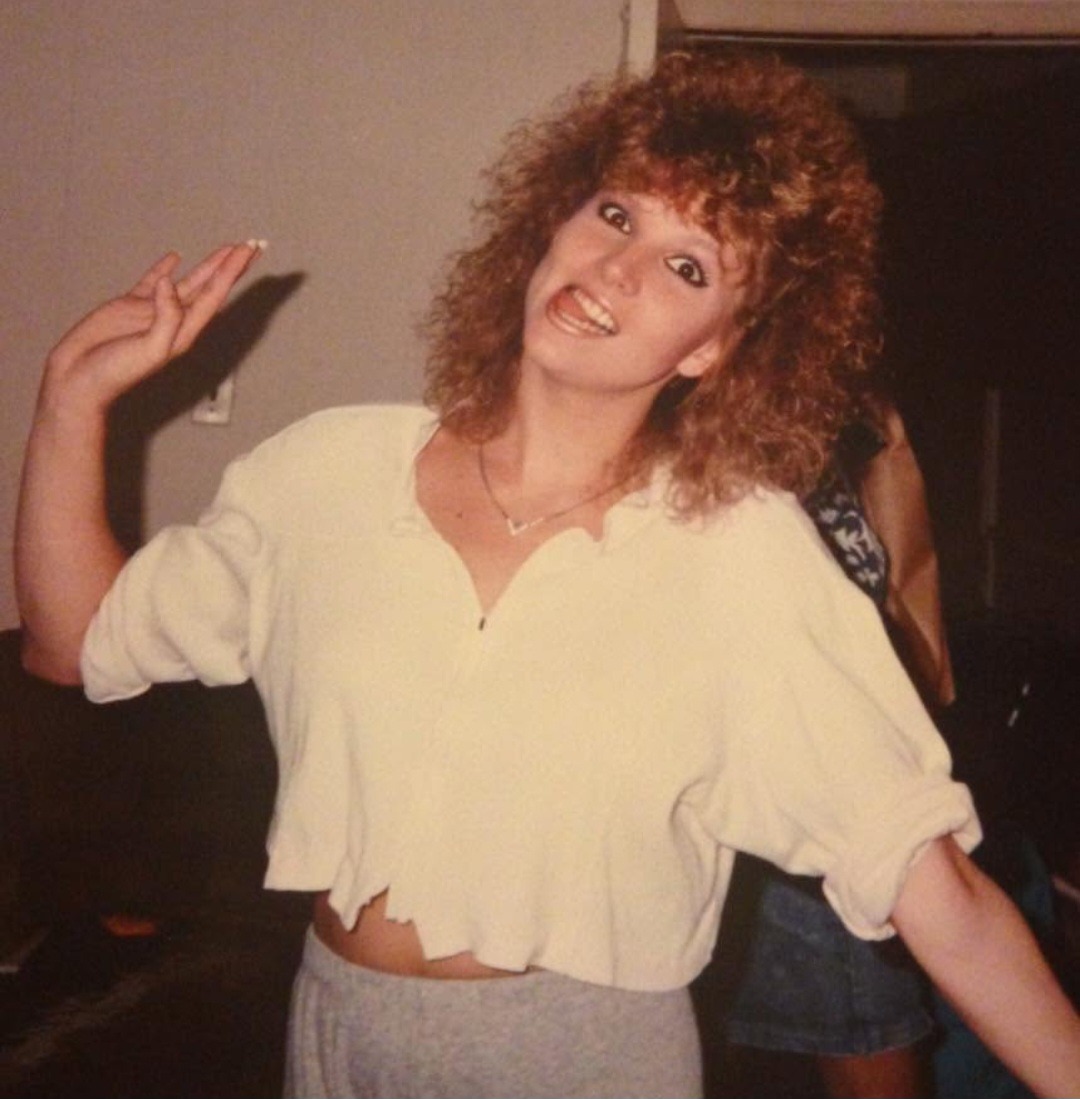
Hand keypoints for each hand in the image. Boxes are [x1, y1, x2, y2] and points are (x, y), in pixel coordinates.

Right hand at [41, 241, 264, 414]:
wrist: (78, 379)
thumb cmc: (115, 373)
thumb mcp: (150, 349)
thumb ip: (166, 318)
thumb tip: (169, 283)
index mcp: (184, 331)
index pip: (215, 294)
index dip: (231, 271)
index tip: (248, 250)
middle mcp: (173, 320)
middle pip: (210, 286)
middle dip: (230, 267)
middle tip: (252, 245)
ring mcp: (152, 311)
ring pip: (187, 282)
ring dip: (208, 265)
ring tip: (227, 249)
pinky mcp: (129, 306)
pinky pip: (151, 281)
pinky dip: (164, 267)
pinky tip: (174, 258)